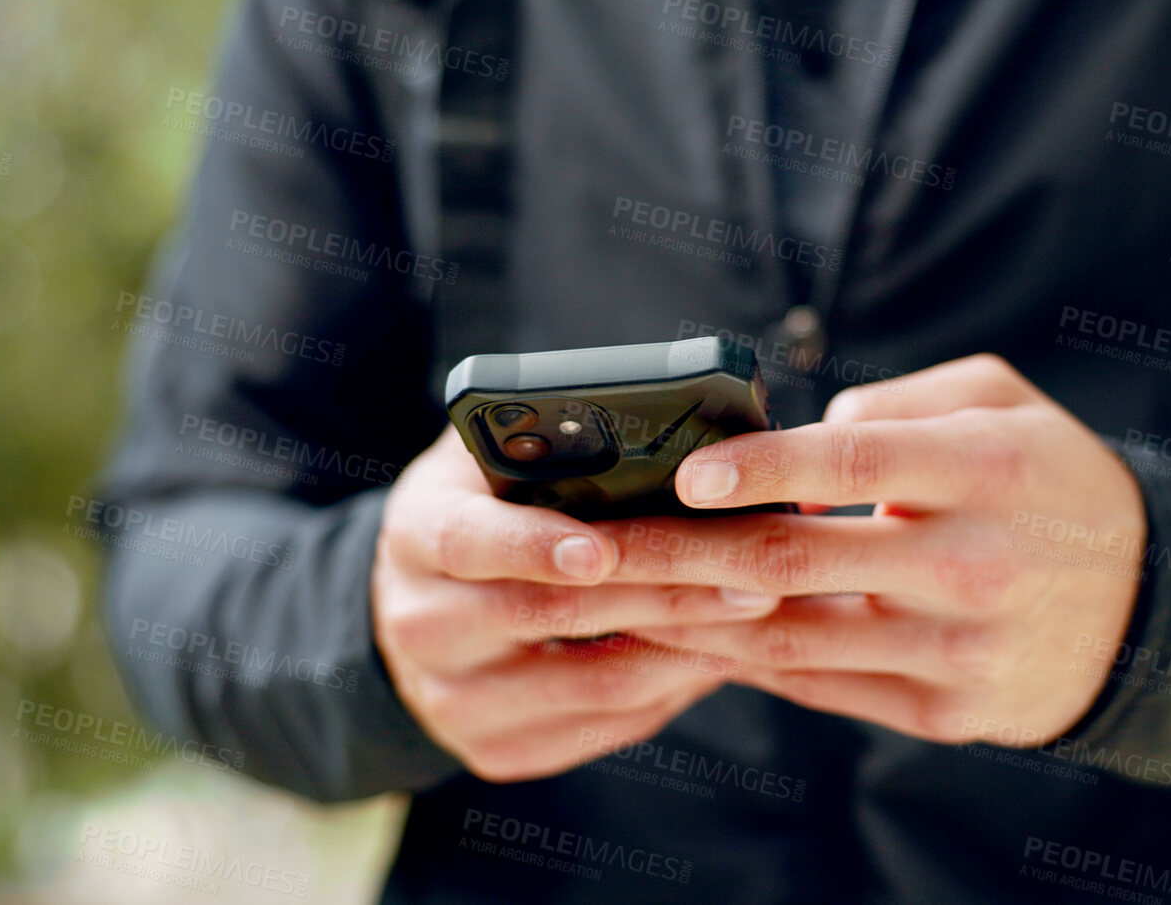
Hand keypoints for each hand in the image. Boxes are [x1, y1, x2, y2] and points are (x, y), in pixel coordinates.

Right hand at [371, 427, 780, 781]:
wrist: (418, 611)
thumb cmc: (480, 508)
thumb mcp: (486, 458)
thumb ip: (543, 438)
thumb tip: (648, 418)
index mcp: (416, 535)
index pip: (468, 542)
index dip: (535, 546)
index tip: (602, 549)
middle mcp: (423, 625)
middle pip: (551, 615)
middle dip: (664, 591)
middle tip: (750, 573)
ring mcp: (454, 700)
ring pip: (592, 685)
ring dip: (685, 646)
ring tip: (754, 610)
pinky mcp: (495, 751)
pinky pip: (603, 727)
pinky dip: (670, 690)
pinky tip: (716, 652)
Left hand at [597, 354, 1146, 747]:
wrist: (1150, 604)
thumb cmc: (1051, 479)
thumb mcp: (1003, 403)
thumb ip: (900, 402)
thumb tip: (805, 438)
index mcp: (988, 472)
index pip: (855, 467)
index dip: (764, 468)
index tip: (687, 471)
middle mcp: (973, 565)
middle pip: (796, 563)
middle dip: (676, 555)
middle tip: (589, 545)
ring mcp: (959, 650)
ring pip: (793, 638)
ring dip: (690, 618)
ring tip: (611, 597)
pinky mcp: (946, 712)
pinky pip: (822, 687)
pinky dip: (747, 660)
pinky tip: (687, 636)